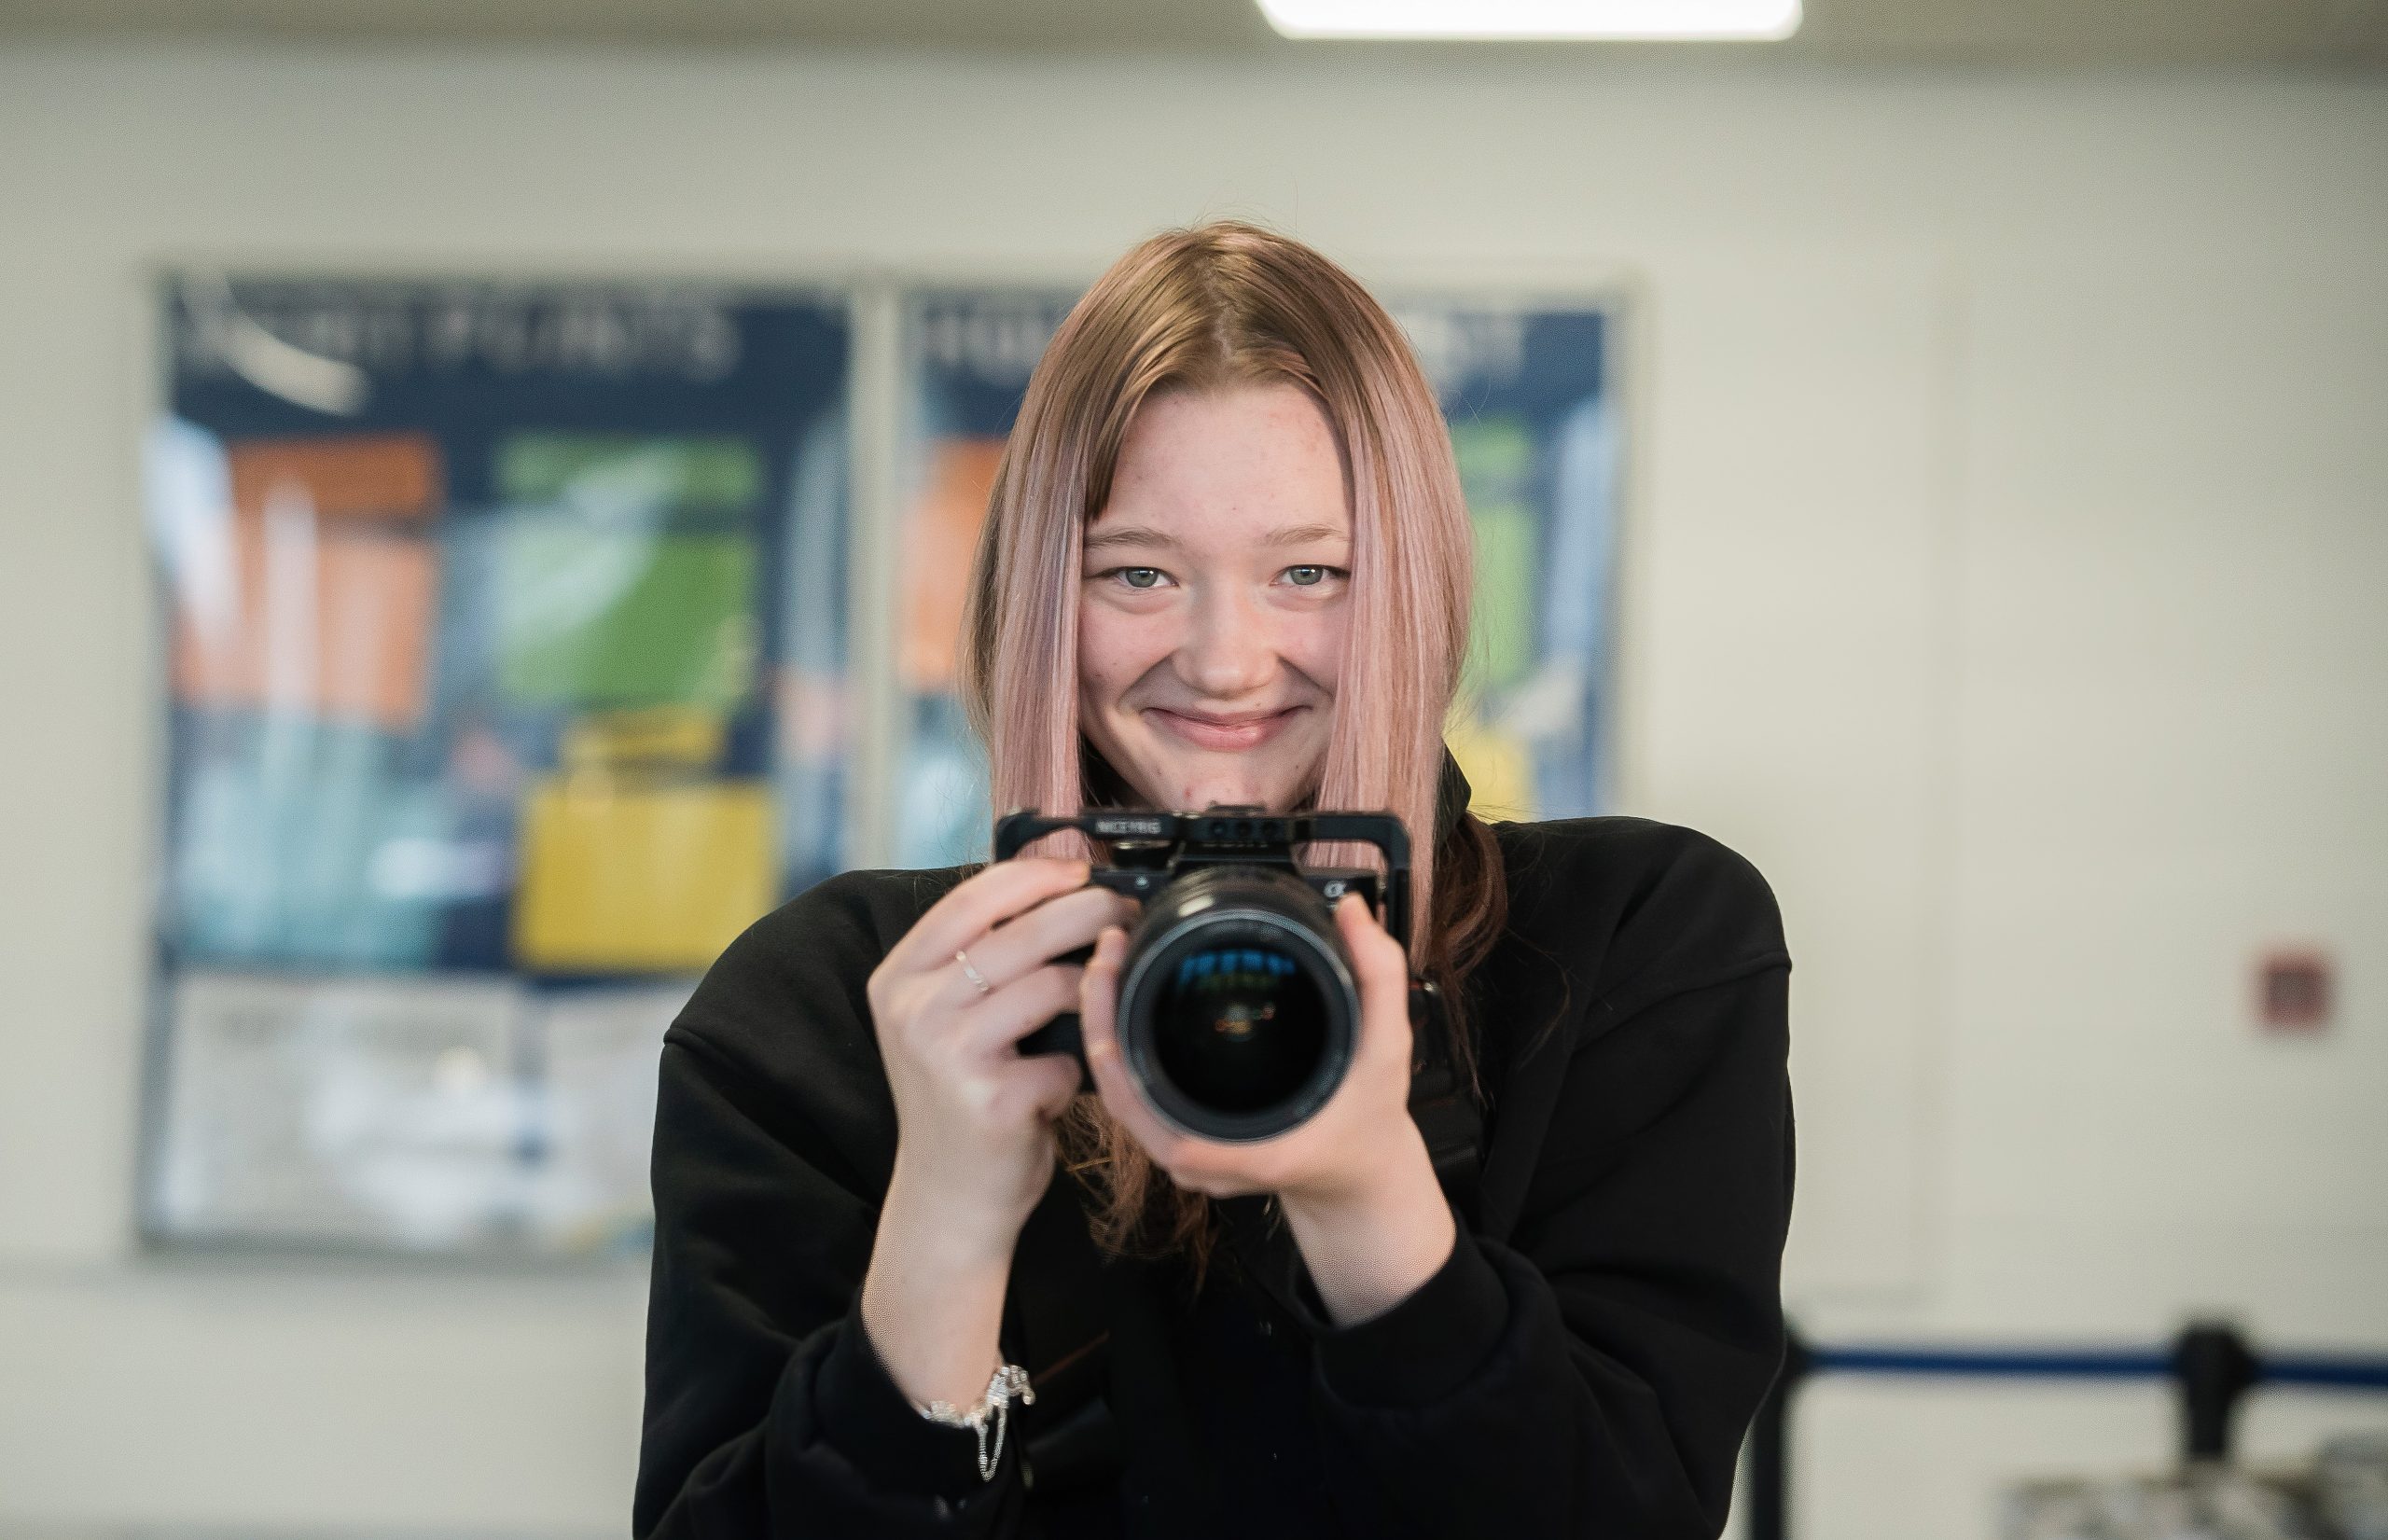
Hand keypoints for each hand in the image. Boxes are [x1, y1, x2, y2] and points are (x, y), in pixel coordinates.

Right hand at [865, 857, 1138, 1265]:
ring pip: (1050, 985)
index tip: (1083, 871)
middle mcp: (913, 1011)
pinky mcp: (989, 1099)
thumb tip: (1057, 894)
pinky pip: (1064, 1057)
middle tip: (1124, 911)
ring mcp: (947, 1055)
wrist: (947, 1197)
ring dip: (1089, 991)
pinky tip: (1059, 1087)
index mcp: (898, 979)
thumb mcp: (943, 1020)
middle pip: (1019, 934)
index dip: (1034, 878)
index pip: (969, 900)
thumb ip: (976, 961)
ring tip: (1095, 1005)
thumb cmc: (961, 1097)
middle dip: (1087, 912)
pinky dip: (1076, 1069)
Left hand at [1077, 892, 1456, 1323]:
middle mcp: (1202, 1160)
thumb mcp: (1387, 1048)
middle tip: (1106, 953)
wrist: (1359, 1177)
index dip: (1114, 1045)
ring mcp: (1187, 1157)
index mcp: (1241, 1146)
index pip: (1147, 1106)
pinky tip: (1120, 1006)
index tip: (1112, 981)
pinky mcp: (1184, 1142)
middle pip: (1121, 1093)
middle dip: (1100, 1019)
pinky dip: (1122, 1051)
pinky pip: (1136, 1100)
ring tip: (1107, 967)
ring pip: (1122, 1097)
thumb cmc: (1368, 1125)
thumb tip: (1352, 912)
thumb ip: (1377, 976)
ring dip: (1105, 1031)